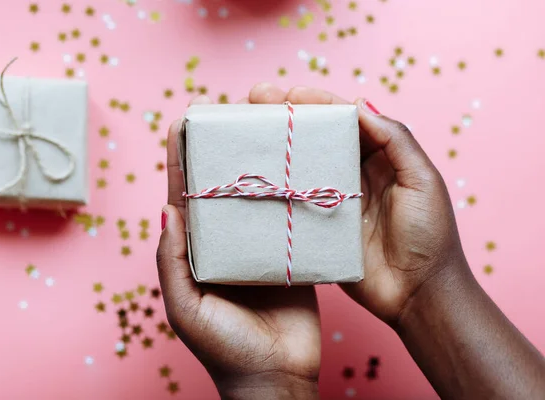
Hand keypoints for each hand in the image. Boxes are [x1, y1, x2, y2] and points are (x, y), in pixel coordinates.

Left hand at [157, 94, 319, 399]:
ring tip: (268, 126)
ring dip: (259, 161)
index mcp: (195, 250)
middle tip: (235, 112)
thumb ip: (172, 262)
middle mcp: (225, 241)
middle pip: (221, 185)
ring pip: (256, 193)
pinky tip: (299, 162)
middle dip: (223, 149)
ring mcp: (258, 245)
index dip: (180, 156)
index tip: (185, 120)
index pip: (182, 193)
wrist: (276, 377)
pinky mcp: (290, 252)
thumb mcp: (187, 308)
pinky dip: (292, 187)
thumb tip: (166, 208)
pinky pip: (289, 215)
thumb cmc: (225, 349)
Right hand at [249, 84, 467, 326]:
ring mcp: (332, 201)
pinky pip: (293, 202)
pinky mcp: (319, 228)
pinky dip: (274, 186)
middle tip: (255, 101)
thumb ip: (396, 140)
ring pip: (300, 165)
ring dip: (275, 146)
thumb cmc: (430, 237)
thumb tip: (358, 104)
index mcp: (379, 157)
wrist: (419, 296)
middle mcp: (352, 174)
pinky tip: (254, 174)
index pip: (344, 120)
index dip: (316, 103)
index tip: (288, 94)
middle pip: (316, 137)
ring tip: (247, 129)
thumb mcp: (422, 180)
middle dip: (286, 116)